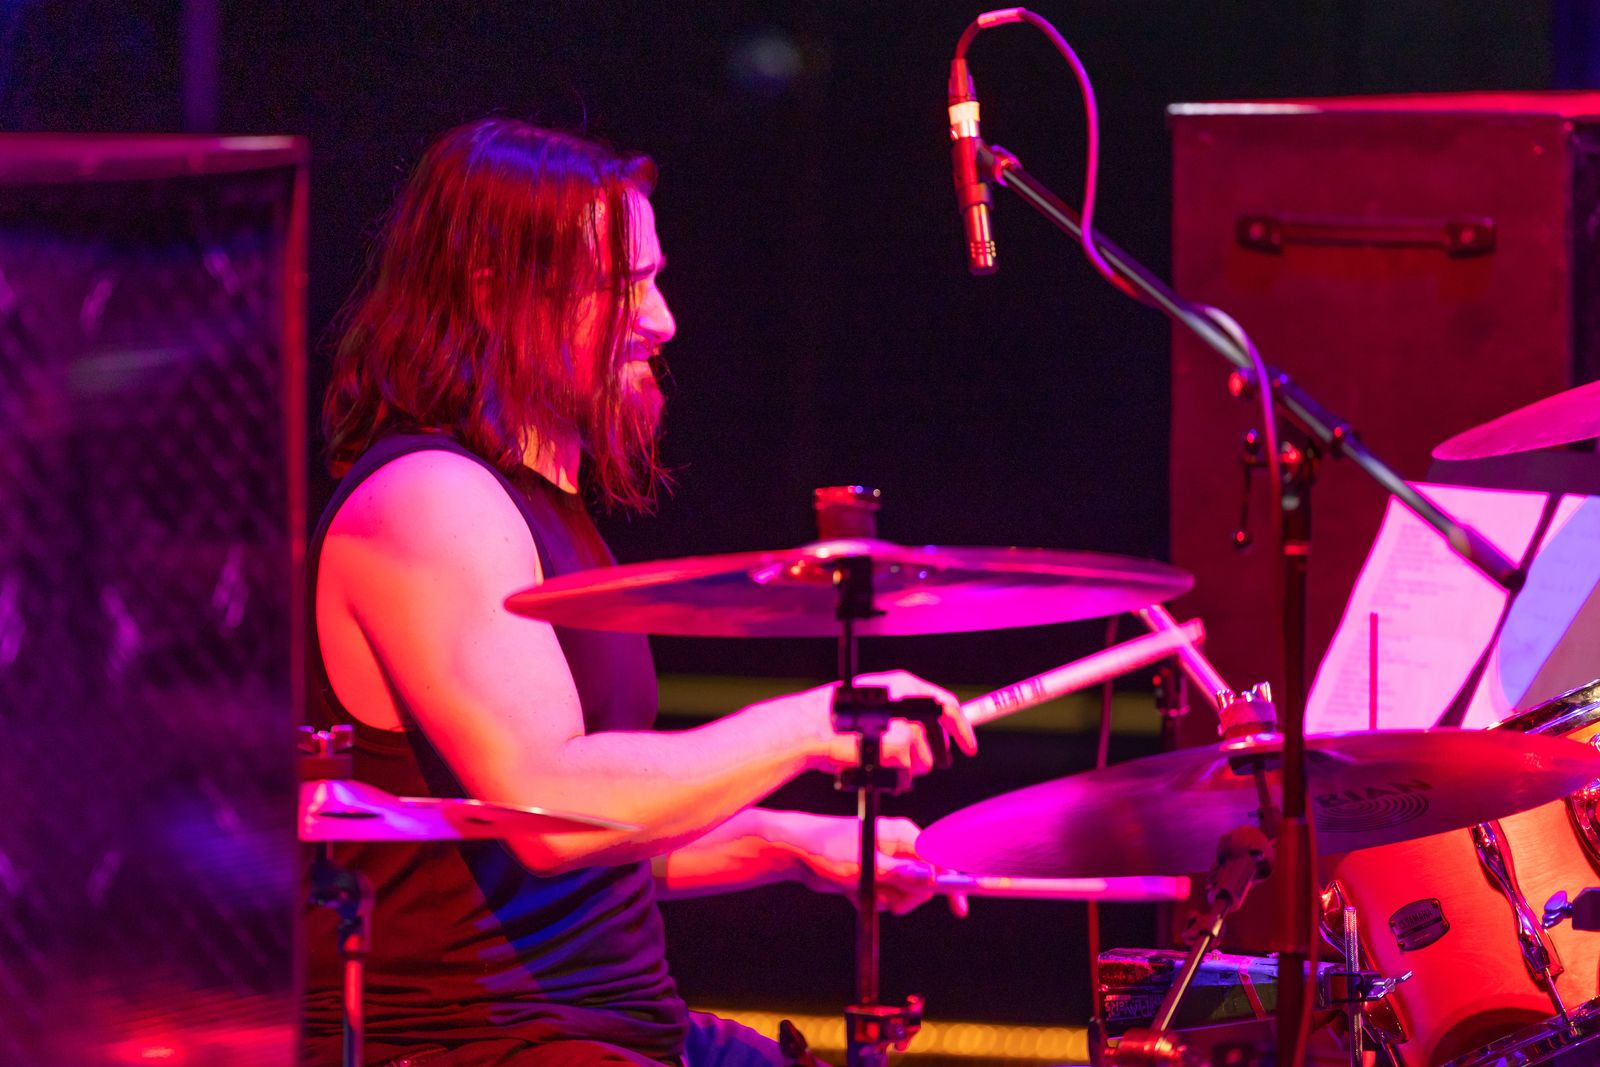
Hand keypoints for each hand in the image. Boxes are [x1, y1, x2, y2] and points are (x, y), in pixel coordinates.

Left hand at [774, 811, 943, 914]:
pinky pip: (885, 894)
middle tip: (885, 899)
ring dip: (886, 900)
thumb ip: (900, 874)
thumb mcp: (867, 867)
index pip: (940, 859)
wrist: (796, 852)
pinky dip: (872, 898)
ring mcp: (886, 859)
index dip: (951, 884)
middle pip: (923, 882)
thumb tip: (930, 877)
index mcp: (903, 836)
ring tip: (862, 891)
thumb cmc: (829, 851)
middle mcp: (899, 846)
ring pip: (903, 892)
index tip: (958, 909)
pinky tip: (852, 891)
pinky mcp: (873, 872)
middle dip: (906, 897)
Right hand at [776, 669, 977, 776]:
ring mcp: (907, 725)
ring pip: (924, 762)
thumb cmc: (832, 718)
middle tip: (921, 764)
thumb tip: (923, 729)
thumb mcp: (870, 699)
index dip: (962, 728)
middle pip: (938, 740)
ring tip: (880, 761)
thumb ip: (899, 708)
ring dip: (908, 768)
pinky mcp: (900, 748)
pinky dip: (895, 778)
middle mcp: (910, 701)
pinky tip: (876, 769)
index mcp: (903, 684)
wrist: (809, 728)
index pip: (947, 705)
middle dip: (933, 757)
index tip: (969, 745)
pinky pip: (908, 774)